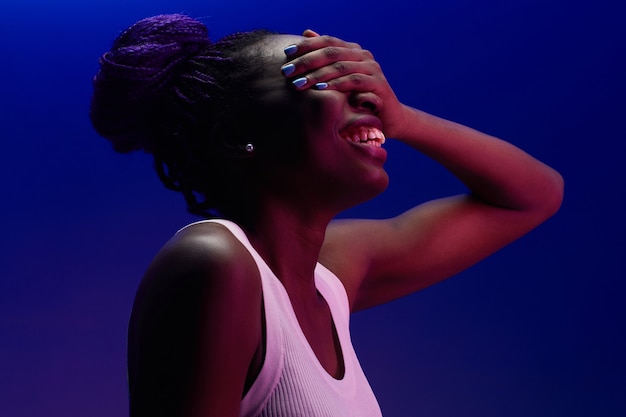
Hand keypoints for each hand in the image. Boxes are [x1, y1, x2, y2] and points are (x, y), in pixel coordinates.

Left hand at [281, 30, 408, 137]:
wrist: (387, 118)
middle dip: (306, 62)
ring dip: (317, 75)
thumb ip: (325, 58)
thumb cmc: (357, 99)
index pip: (326, 41)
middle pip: (331, 52)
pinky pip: (355, 81)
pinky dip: (337, 84)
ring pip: (341, 66)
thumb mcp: (339, 80)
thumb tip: (306, 33)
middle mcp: (363, 55)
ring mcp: (372, 68)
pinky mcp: (378, 84)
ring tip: (299, 83)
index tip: (286, 54)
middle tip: (287, 71)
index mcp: (352, 50)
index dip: (306, 46)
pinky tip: (321, 89)